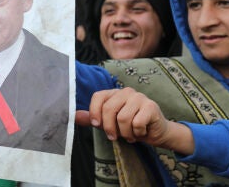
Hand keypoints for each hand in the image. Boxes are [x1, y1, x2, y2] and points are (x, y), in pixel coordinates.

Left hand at [76, 88, 194, 154]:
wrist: (155, 133)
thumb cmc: (129, 127)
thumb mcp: (108, 123)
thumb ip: (92, 119)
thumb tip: (74, 116)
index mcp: (113, 93)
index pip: (98, 96)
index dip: (94, 112)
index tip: (97, 125)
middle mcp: (126, 91)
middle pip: (109, 109)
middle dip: (110, 127)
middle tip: (114, 137)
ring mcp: (139, 97)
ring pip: (123, 118)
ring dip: (125, 133)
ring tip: (129, 135)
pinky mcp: (151, 106)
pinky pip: (137, 123)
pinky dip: (137, 133)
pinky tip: (140, 132)